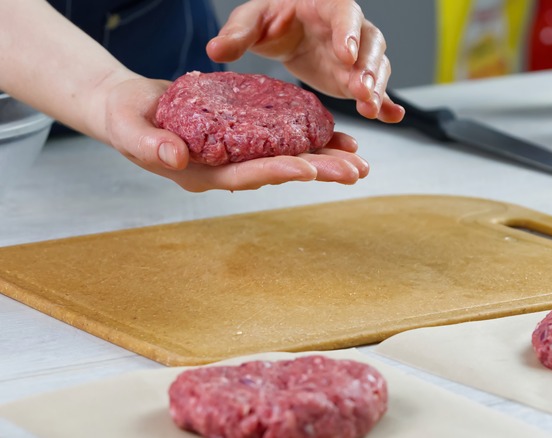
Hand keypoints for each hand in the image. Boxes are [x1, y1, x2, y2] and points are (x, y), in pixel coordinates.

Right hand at [98, 77, 368, 191]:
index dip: (276, 171)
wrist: (127, 108)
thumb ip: (149, 145)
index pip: (244, 175)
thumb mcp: (128, 130)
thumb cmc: (124, 119)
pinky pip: (280, 139)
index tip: (308, 169)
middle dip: (317, 171)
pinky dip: (307, 139)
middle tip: (356, 171)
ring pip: (285, 158)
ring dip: (323, 160)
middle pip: (277, 171)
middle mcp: (225, 169)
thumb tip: (175, 158)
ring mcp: (236, 155)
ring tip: (358, 160)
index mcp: (201, 173)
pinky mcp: (243, 137)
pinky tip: (335, 138)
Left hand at [206, 0, 404, 122]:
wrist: (284, 32)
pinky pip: (377, 89)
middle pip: (370, 43)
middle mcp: (350, 29)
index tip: (344, 53)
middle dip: (368, 67)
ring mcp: (357, 55)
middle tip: (361, 89)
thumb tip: (215, 50)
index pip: (345, 13)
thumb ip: (237, 33)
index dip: (348, 32)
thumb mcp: (251, 20)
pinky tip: (392, 116)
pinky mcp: (356, 78)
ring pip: (377, 67)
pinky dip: (387, 103)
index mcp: (326, 5)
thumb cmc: (271, 19)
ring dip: (377, 88)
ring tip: (370, 109)